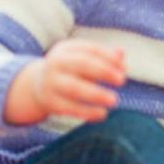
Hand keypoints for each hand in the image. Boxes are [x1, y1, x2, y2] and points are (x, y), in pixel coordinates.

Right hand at [5, 39, 124, 123]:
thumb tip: (121, 54)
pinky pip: (70, 108)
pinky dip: (87, 112)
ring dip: (96, 94)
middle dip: (104, 71)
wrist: (39, 84)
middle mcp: (56, 63)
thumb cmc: (72, 69)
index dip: (110, 58)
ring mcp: (51, 83)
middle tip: (122, 80)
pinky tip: (102, 114)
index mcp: (66, 49)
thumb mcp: (84, 58)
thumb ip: (105, 56)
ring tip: (114, 100)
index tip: (124, 68)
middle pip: (83, 64)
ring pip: (75, 88)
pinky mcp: (50, 102)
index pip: (92, 50)